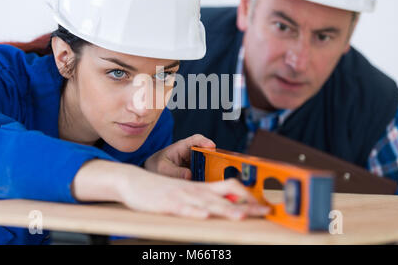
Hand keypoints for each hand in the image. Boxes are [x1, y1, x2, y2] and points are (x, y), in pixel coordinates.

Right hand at [120, 165, 269, 219]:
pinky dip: (194, 212)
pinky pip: (183, 208)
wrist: (134, 181)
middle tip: (264, 212)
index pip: (230, 188)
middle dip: (245, 205)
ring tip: (240, 215)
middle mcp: (195, 191)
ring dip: (224, 209)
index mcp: (201, 188)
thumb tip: (228, 204)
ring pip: (207, 203)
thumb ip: (205, 197)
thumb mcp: (186, 193)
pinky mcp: (167, 203)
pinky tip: (204, 215)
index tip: (263, 205)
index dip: (248, 196)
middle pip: (225, 196)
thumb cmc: (161, 189)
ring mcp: (181, 196)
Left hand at [144, 134, 214, 179]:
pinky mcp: (196, 173)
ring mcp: (194, 163)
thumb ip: (174, 172)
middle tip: (216, 167)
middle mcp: (191, 154)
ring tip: (211, 179)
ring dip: (211, 171)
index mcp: (182, 147)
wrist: (152, 172)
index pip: (196, 140)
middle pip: (206, 153)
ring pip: (207, 165)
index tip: (212, 146)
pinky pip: (205, 174)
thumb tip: (189, 175)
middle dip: (213, 159)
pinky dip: (207, 179)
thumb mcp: (162, 169)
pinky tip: (206, 187)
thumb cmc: (156, 166)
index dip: (205, 142)